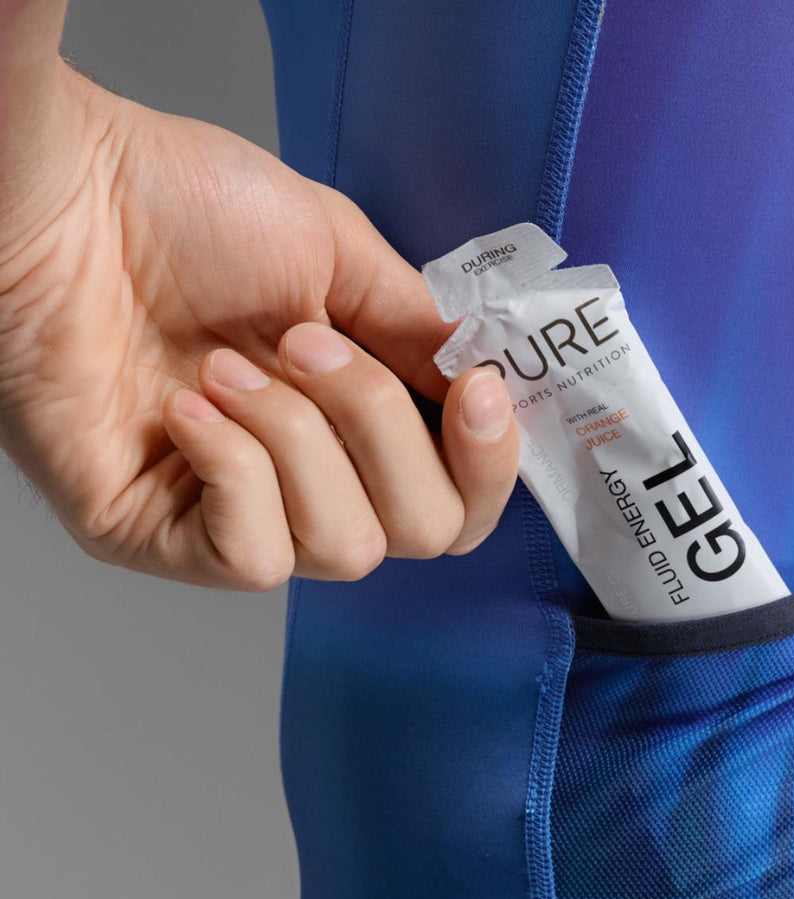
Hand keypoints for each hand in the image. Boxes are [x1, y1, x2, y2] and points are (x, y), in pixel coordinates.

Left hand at [0, 62, 517, 589]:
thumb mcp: (333, 250)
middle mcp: (306, 481)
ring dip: (298, 441)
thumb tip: (490, 379)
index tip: (475, 389)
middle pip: (423, 534)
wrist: (57, 200)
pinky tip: (186, 406)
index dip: (488, 460)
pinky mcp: (161, 542)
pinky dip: (236, 471)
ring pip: (346, 550)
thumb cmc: (174, 207)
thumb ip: (418, 329)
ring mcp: (235, 516)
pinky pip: (255, 558)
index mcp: (354, 420)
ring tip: (226, 367)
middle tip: (304, 345)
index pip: (460, 499)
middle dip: (378, 428)